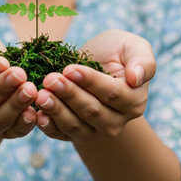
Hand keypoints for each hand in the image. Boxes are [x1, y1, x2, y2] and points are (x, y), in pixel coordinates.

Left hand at [35, 30, 154, 141]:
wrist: (96, 62)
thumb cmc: (115, 51)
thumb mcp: (133, 46)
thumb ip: (143, 60)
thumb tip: (136, 78)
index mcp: (134, 101)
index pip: (113, 94)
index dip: (91, 82)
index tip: (70, 69)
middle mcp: (116, 121)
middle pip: (92, 111)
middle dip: (69, 94)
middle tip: (50, 79)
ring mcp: (95, 130)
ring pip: (75, 125)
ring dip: (56, 111)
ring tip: (40, 95)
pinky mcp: (74, 133)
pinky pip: (61, 134)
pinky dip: (49, 127)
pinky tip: (37, 115)